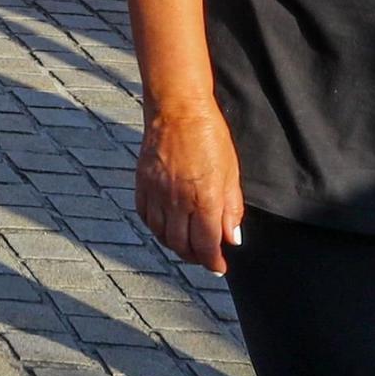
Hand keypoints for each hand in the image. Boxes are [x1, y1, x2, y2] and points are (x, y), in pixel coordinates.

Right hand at [135, 101, 243, 274]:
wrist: (177, 109)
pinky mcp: (142, 183)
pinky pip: (145, 216)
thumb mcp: (231, 172)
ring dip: (175, 245)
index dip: (213, 261)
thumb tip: (232, 238)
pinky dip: (155, 227)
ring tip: (186, 244)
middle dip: (195, 256)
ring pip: (161, 234)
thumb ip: (231, 208)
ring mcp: (156, 192)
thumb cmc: (209, 135)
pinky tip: (166, 226)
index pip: (206, 244)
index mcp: (204, 198)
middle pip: (182, 245)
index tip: (219, 267)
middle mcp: (177, 200)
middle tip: (204, 256)